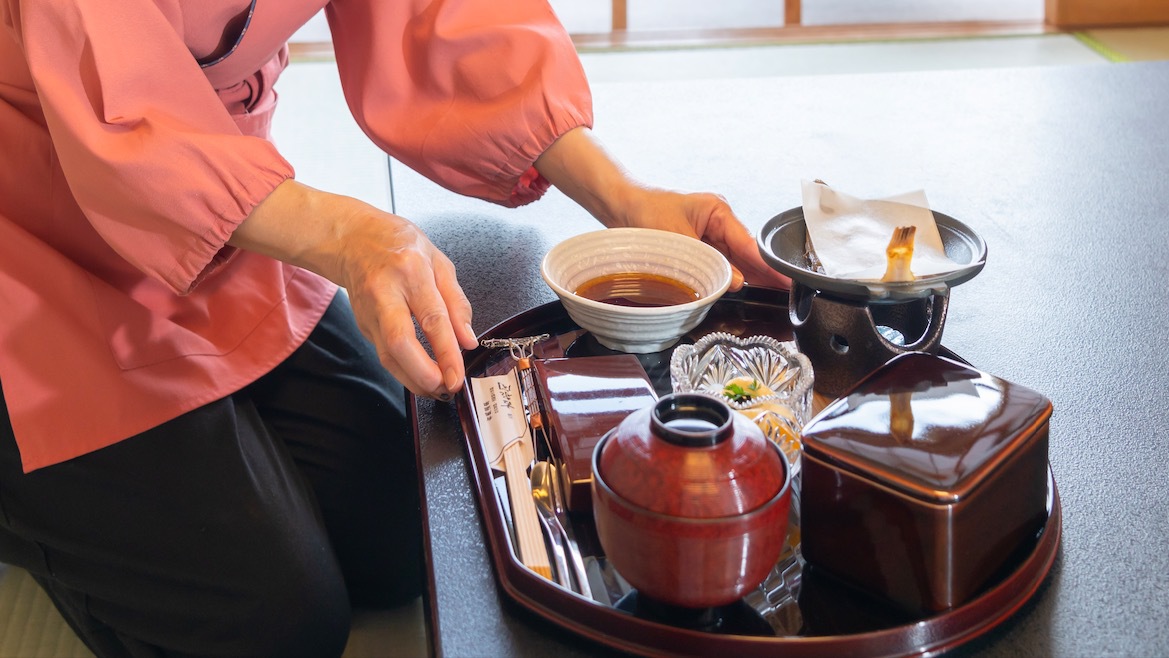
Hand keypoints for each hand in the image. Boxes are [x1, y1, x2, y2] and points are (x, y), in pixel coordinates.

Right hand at [231, 180, 478, 398]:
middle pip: (399, 343)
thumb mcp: (439, 262)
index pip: (431, 318)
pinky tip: (421, 377)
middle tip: (445, 388)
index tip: (457, 375)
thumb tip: (468, 340)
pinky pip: (384, 354)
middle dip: (423, 374)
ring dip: (414, 380)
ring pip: (387, 356)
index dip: (446, 352)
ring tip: (438, 389)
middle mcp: (385, 292)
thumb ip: (456, 302)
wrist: (353, 239)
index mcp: (410, 271)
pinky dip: (404, 371)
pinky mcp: (362, 324)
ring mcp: (368, 311)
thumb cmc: (399, 245)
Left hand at [611, 186, 790, 290]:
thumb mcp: (678, 239)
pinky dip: (732, 275)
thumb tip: (736, 281)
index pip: (749, 244)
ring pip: (736, 259)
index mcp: (718, 212)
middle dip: (766, 272)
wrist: (621, 206)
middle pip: (747, 252)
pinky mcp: (699, 245)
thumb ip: (708, 261)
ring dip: (752, 275)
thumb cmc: (646, 213)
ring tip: (775, 292)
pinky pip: (720, 262)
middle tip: (788, 291)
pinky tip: (746, 287)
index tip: (786, 278)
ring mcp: (710, 234)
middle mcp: (719, 222)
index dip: (768, 264)